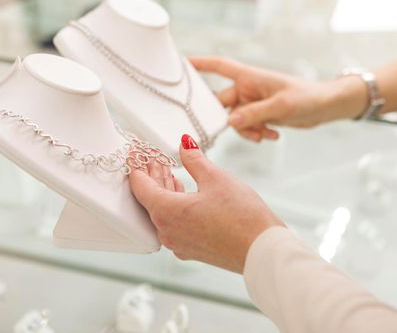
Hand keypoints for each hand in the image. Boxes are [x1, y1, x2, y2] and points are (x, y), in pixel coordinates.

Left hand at [129, 134, 283, 272]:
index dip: (135, 165)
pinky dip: (174, 205)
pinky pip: (173, 223)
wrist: (262, 250)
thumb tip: (184, 145)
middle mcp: (167, 231)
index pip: (139, 186)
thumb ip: (194, 160)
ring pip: (162, 211)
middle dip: (151, 175)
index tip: (134, 152)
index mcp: (167, 212)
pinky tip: (181, 192)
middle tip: (153, 157)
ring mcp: (178, 243)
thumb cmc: (242, 217)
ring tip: (168, 171)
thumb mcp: (215, 178)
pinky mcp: (191, 249)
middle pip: (149, 199)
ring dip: (163, 190)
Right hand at [190, 56, 367, 141]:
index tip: (181, 65)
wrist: (325, 107)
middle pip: (222, 103)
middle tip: (239, 129)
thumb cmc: (307, 97)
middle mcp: (247, 89)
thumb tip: (230, 121)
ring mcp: (252, 102)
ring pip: (235, 120)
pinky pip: (247, 126)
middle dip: (230, 120)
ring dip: (247, 130)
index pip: (219, 67)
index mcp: (249, 77)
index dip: (199, 64)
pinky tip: (272, 135)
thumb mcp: (281, 106)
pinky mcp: (259, 114)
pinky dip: (256, 133)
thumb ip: (254, 114)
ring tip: (265, 134)